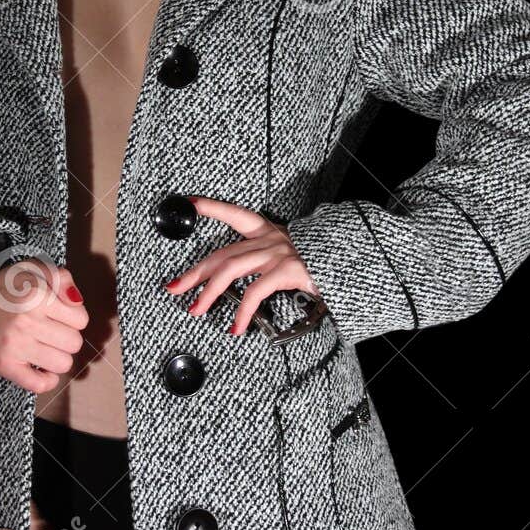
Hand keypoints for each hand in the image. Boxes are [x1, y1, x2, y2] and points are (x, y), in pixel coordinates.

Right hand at [0, 260, 88, 391]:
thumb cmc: (4, 287)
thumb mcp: (32, 268)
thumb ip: (61, 277)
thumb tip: (77, 301)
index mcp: (36, 295)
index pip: (81, 320)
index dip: (73, 318)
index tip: (60, 315)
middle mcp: (26, 321)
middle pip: (74, 343)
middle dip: (67, 336)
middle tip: (51, 331)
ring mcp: (15, 346)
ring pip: (63, 364)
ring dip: (58, 357)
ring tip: (45, 347)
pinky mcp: (4, 365)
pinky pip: (39, 384)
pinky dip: (47, 380)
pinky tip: (42, 368)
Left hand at [163, 198, 322, 335]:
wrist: (354, 264)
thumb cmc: (321, 264)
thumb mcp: (291, 257)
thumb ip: (266, 264)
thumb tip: (240, 284)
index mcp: (269, 231)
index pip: (234, 213)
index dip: (209, 207)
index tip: (187, 203)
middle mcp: (270, 238)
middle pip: (222, 252)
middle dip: (194, 272)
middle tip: (175, 287)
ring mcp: (277, 253)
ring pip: (230, 269)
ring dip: (208, 292)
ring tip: (196, 309)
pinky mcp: (287, 270)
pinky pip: (255, 293)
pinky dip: (242, 313)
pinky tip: (236, 327)